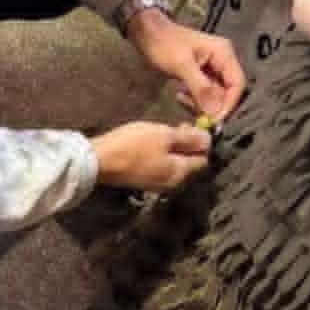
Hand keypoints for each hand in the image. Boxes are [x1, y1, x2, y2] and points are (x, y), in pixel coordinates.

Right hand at [91, 120, 210, 190]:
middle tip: (179, 125)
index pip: (204, 159)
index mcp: (181, 174)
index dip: (202, 141)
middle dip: (189, 144)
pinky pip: (163, 166)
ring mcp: (158, 184)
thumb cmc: (133, 145)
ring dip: (176, 148)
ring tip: (164, 132)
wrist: (99, 161)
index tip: (191, 125)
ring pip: (177, 164)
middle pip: (191, 163)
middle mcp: (173, 183)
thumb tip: (209, 140)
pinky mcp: (145, 180)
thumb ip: (189, 139)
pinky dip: (164, 154)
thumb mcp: (164, 136)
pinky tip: (153, 143)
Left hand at [126, 7, 245, 121]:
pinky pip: (205, 93)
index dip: (228, 104)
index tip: (214, 120)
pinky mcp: (201, 75)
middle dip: (213, 106)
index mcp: (223, 53)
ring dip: (201, 103)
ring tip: (182, 100)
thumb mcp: (182, 65)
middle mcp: (222, 60)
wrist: (146, 33)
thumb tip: (215, 112)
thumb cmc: (164, 43)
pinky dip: (194, 99)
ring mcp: (212, 68)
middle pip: (227, 92)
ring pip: (215, 95)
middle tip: (196, 116)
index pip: (237, 84)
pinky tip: (180, 96)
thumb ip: (200, 88)